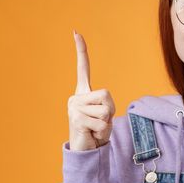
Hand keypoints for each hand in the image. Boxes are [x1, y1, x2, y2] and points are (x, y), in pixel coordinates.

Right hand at [67, 30, 115, 150]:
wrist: (86, 150)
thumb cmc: (96, 131)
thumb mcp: (104, 115)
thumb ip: (105, 106)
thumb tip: (104, 112)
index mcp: (83, 93)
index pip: (82, 68)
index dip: (81, 50)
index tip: (76, 32)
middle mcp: (75, 97)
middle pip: (107, 95)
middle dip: (110, 111)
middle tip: (100, 121)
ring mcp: (73, 107)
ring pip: (106, 110)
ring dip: (106, 122)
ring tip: (95, 128)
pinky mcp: (76, 118)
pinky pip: (102, 122)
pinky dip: (102, 130)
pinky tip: (92, 133)